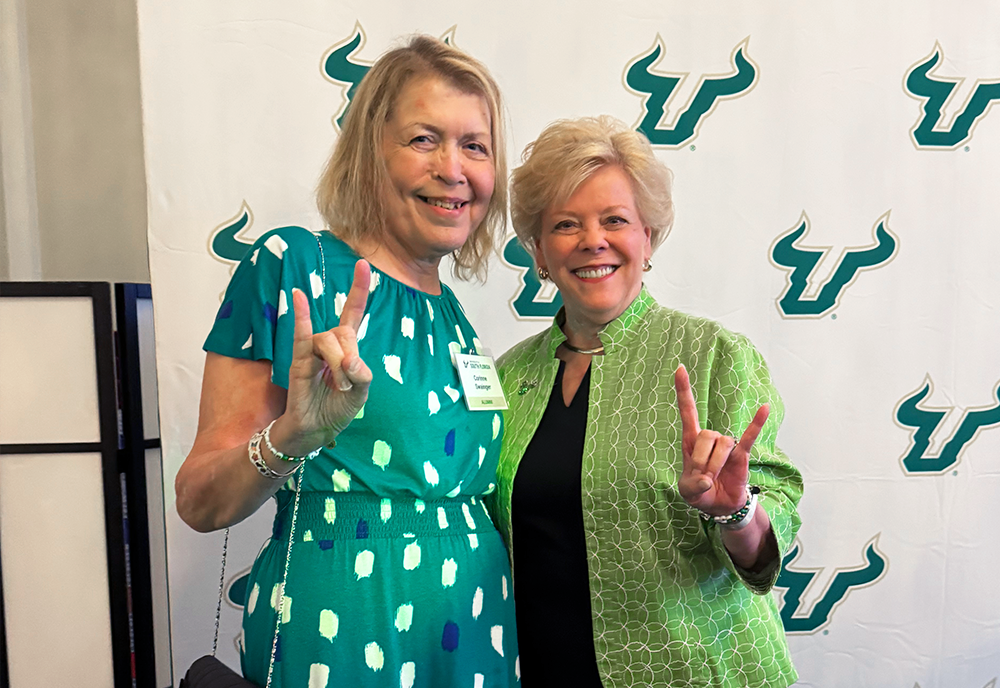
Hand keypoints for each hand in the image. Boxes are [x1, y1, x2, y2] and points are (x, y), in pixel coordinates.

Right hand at [281, 260, 372, 452]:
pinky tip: (298, 296)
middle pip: (344, 332)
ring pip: (329, 341)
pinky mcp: (298, 363)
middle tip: (347, 382)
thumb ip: (363, 374)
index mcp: (347, 348)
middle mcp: (328, 344)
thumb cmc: (336, 410)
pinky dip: (301, 316)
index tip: (363, 264)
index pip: (352, 313)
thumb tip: (351, 361)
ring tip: (338, 386)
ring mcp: (312, 352)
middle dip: (350, 356)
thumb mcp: (361, 394)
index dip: (359, 290)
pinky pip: (300, 336)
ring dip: (338, 366)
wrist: (314, 432)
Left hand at [674, 364, 768, 515]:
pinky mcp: (742, 454)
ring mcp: (727, 444)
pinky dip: (757, 422)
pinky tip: (764, 408)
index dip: (683, 390)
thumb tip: (707, 480)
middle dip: (703, 460)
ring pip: (723, 444)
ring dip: (716, 464)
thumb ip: (693, 486)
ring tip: (714, 478)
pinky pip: (750, 436)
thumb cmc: (700, 492)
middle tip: (703, 478)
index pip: (687, 410)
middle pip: (707, 435)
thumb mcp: (688, 492)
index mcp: (691, 441)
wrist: (719, 505)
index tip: (680, 368)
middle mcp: (709, 438)